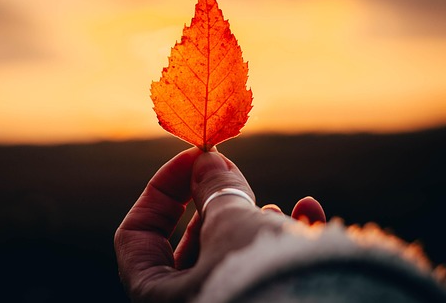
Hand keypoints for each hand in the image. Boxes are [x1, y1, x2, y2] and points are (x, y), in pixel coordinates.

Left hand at [114, 147, 324, 302]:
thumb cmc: (259, 278)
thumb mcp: (229, 224)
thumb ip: (213, 190)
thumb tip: (207, 162)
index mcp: (157, 295)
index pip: (136, 233)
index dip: (162, 188)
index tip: (195, 158)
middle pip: (189, 243)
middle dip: (214, 203)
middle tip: (233, 175)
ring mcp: (226, 302)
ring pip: (231, 255)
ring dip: (252, 221)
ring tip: (273, 210)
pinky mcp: (267, 301)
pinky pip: (266, 268)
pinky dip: (286, 239)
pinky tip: (309, 212)